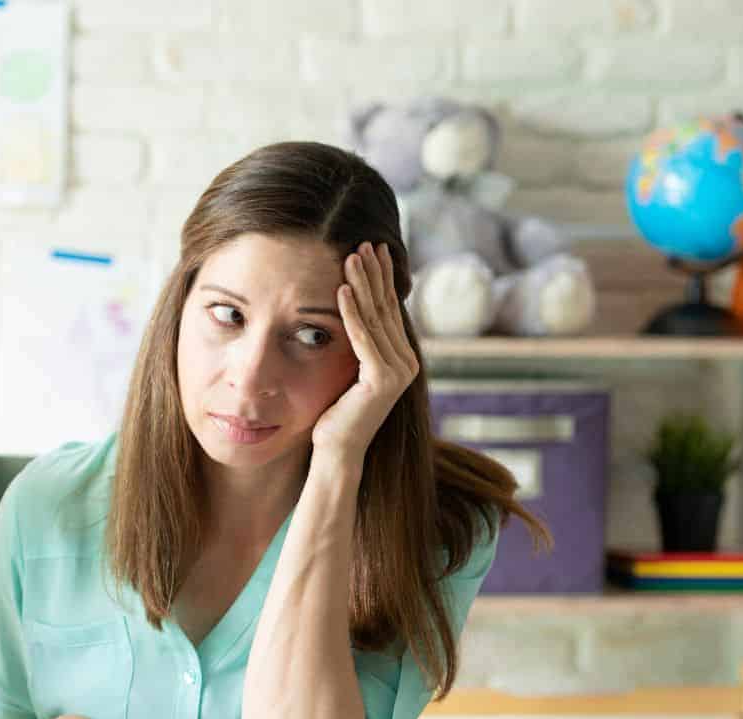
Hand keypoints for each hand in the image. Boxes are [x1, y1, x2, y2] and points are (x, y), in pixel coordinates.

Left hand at [312, 242, 420, 461]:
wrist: (337, 452)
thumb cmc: (336, 414)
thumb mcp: (349, 370)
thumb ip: (359, 344)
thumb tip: (352, 310)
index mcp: (401, 357)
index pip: (389, 310)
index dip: (382, 279)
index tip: (372, 250)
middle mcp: (406, 362)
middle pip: (385, 309)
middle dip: (374, 274)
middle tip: (366, 242)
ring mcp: (398, 371)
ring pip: (375, 319)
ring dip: (362, 285)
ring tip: (352, 256)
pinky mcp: (382, 380)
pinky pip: (363, 339)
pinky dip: (351, 314)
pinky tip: (341, 291)